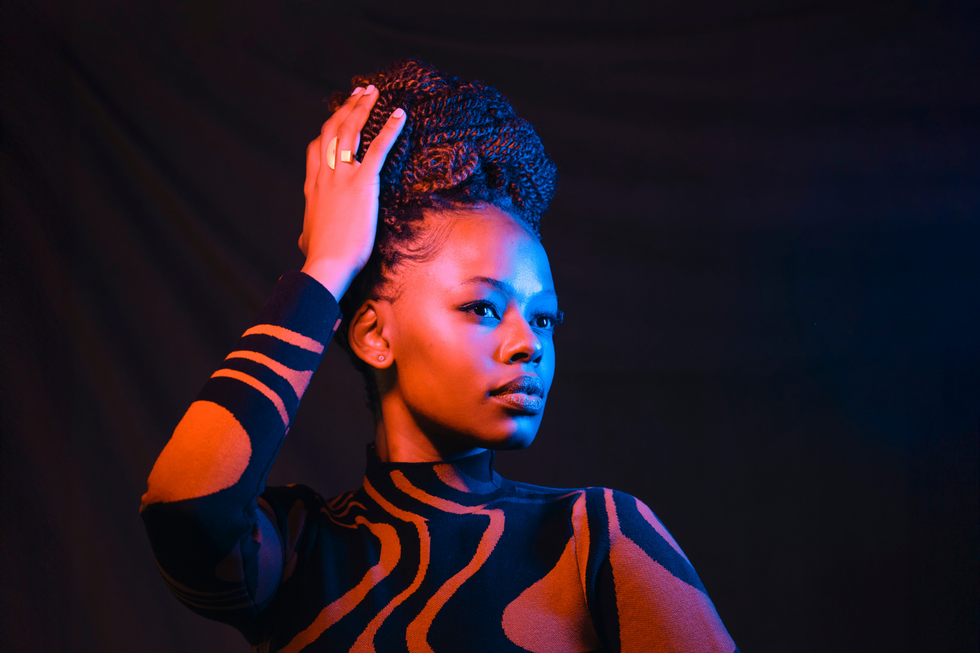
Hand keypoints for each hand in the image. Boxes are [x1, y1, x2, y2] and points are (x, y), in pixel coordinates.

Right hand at [298, 85, 405, 299]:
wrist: (327, 264)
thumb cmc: (319, 257)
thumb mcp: (307, 239)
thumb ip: (308, 233)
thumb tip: (303, 240)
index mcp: (313, 188)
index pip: (317, 149)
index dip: (327, 131)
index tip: (337, 118)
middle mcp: (325, 176)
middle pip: (333, 131)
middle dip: (346, 108)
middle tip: (359, 93)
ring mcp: (342, 177)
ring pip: (350, 131)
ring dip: (362, 108)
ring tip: (373, 92)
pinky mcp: (362, 184)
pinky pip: (378, 149)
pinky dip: (389, 129)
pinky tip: (400, 114)